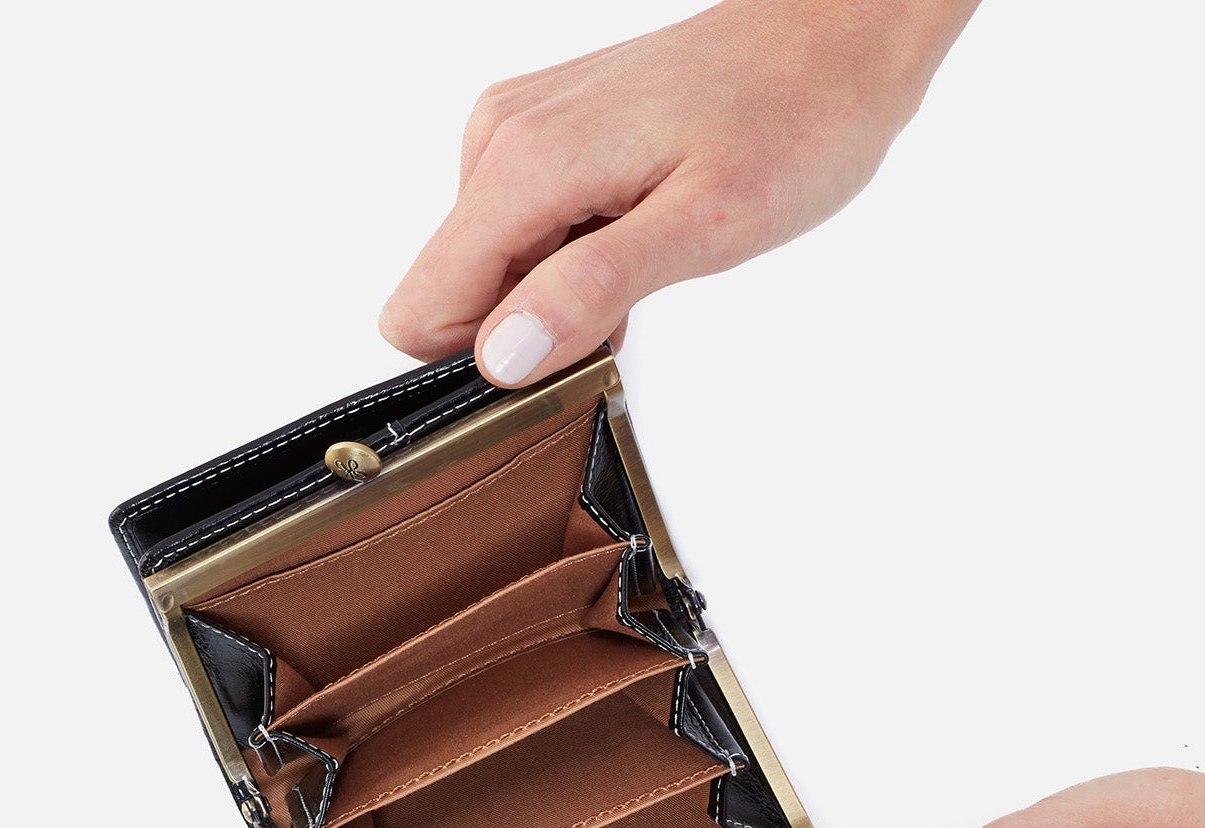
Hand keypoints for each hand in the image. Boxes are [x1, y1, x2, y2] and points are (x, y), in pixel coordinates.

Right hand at [380, 0, 977, 386]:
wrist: (836, 35)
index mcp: (523, 166)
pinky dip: (566, 262)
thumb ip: (590, 289)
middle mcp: (500, 140)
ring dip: (552, 298)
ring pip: (483, 271)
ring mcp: (515, 133)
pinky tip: (630, 243)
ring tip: (639, 267)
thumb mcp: (704, 228)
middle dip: (522, 332)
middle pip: (448, 296)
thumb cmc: (793, 119)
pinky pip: (515, 235)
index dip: (481, 364)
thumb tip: (502, 354)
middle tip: (621, 310)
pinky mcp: (541, 137)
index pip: (420, 313)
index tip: (559, 361)